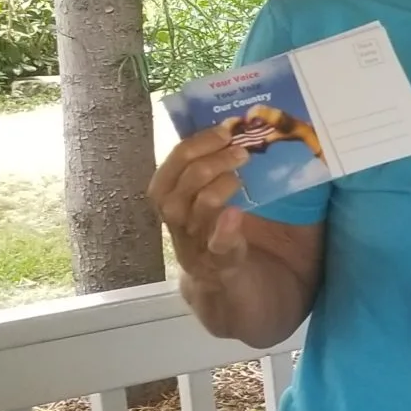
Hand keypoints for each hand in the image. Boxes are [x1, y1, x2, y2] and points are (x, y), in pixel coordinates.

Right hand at [147, 127, 252, 280]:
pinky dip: (225, 230)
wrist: (220, 282)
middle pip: (179, 184)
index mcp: (169, 197)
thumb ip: (210, 168)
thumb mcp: (206, 195)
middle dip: (209, 160)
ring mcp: (194, 243)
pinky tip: (235, 213)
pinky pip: (217, 247)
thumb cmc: (213, 227)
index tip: (225, 131)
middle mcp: (175, 219)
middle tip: (240, 150)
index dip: (198, 143)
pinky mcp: (218, 264)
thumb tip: (233, 128)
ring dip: (217, 187)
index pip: (173, 163)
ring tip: (241, 176)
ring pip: (193, 210)